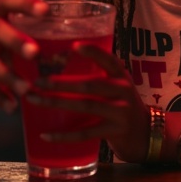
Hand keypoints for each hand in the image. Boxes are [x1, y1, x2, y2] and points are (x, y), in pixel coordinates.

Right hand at [0, 0, 47, 112]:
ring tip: (27, 89)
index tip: (46, 10)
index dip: (25, 3)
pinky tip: (13, 106)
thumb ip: (39, 39)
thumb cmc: (6, 52)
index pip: (7, 0)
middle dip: (16, 40)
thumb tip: (79, 46)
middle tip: (36, 53)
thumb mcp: (18, 42)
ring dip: (8, 75)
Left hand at [26, 43, 149, 162]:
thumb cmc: (123, 105)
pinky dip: (64, 135)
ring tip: (36, 100)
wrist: (145, 133)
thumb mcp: (118, 86)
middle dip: (61, 83)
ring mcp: (120, 112)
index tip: (74, 46)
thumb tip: (62, 65)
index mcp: (122, 76)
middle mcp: (123, 90)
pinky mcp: (114, 132)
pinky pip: (86, 133)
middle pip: (90, 84)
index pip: (109, 60)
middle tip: (38, 81)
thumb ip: (99, 76)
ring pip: (86, 106)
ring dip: (57, 103)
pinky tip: (46, 134)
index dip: (94, 52)